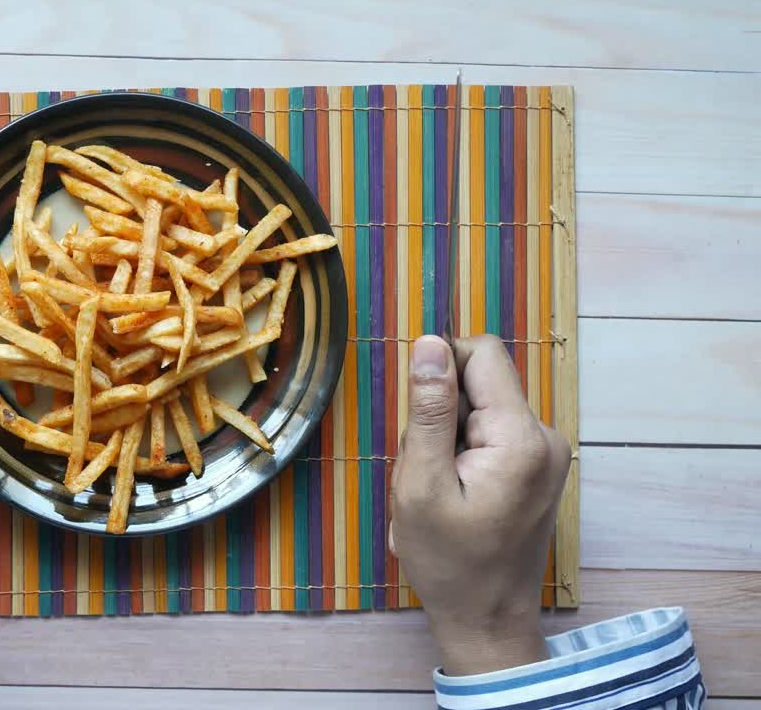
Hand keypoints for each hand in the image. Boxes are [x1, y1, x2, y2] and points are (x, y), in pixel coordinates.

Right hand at [390, 335, 570, 675]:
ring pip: (480, 409)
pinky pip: (492, 434)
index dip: (439, 368)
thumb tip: (429, 343)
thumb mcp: (421, 483)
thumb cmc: (449, 563)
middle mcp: (546, 437)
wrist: (487, 620)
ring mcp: (547, 454)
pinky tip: (453, 494)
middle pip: (479, 384)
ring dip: (447, 439)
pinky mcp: (539, 467)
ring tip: (438, 489)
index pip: (481, 354)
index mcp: (521, 438)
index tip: (416, 420)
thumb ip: (429, 410)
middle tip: (424, 471)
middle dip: (439, 415)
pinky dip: (463, 455)